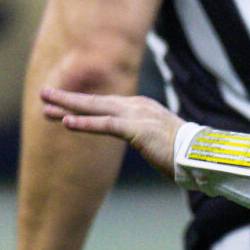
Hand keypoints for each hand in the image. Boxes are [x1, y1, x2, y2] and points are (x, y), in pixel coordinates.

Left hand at [40, 89, 183, 179]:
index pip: (106, 104)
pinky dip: (85, 123)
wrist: (204, 155)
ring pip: (97, 108)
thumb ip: (146, 137)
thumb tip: (146, 145)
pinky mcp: (138, 129)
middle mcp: (139, 106)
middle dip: (69, 98)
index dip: (82, 104)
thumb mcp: (160, 140)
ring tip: (46, 106)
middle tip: (45, 94)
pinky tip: (67, 122)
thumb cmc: (186, 153)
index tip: (61, 105)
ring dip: (69, 106)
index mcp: (143, 108)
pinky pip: (106, 125)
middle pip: (97, 101)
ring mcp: (138, 116)